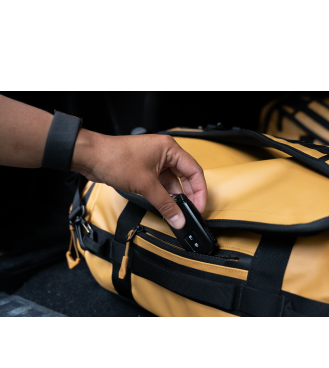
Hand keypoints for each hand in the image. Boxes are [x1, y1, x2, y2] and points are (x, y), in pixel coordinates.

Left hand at [71, 129, 206, 228]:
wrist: (90, 157)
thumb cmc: (114, 158)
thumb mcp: (145, 185)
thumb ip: (165, 204)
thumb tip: (178, 218)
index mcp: (170, 149)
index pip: (194, 171)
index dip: (199, 191)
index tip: (199, 207)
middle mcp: (165, 153)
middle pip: (186, 177)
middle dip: (189, 195)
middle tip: (191, 212)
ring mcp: (155, 161)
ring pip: (173, 182)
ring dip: (175, 197)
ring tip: (178, 212)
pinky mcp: (146, 169)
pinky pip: (162, 183)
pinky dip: (165, 195)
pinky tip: (166, 206)